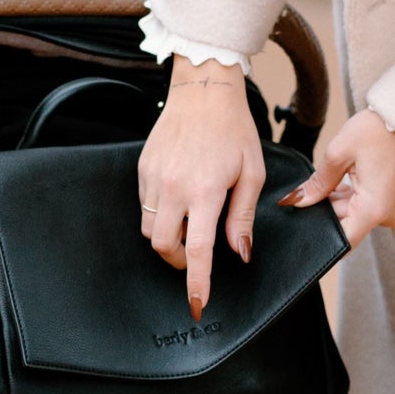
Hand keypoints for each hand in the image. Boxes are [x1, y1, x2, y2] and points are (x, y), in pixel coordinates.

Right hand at [138, 54, 265, 319]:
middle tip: (195, 257)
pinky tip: (178, 201)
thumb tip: (239, 253)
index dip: (197, 282)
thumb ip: (243, 217)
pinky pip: (144, 206)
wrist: (204, 89)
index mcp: (205, 190)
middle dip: (178, 262)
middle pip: (163, 247)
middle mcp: (174, 187)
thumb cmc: (234, 129)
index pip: (198, 250)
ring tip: (189, 224)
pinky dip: (160, 215)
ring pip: (150, 229)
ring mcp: (154, 178)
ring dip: (168, 239)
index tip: (196, 304)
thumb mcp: (252, 173)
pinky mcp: (143, 169)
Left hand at [280, 109, 394, 248]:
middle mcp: (388, 216)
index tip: (306, 220)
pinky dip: (355, 194)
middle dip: (329, 207)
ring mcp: (394, 209)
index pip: (342, 241)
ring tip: (340, 170)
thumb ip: (317, 182)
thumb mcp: (340, 152)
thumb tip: (297, 201)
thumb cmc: (380, 129)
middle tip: (318, 184)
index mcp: (373, 210)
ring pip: (357, 213)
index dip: (320, 233)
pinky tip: (349, 174)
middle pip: (348, 224)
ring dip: (342, 198)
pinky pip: (369, 204)